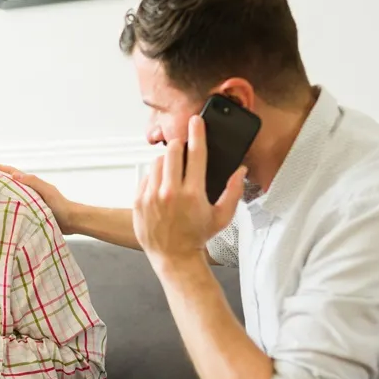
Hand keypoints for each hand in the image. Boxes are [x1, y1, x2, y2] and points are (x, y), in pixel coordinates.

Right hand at [0, 163, 75, 233]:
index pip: (9, 172)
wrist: (71, 221)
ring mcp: (27, 201)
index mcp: (29, 183)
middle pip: (6, 182)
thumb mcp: (47, 191)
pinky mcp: (28, 212)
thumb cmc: (60, 205)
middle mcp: (26, 191)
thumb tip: (15, 175)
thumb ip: (33, 182)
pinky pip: (12, 207)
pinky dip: (3, 207)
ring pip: (8, 195)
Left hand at [133, 114, 245, 270]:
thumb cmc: (198, 236)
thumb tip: (240, 171)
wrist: (174, 257)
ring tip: (173, 174)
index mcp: (193, 193)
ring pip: (157, 161)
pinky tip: (162, 188)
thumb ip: (234, 191)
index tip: (196, 121)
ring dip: (166, 162)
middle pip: (172, 150)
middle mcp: (171, 192)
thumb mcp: (222, 216)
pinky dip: (155, 177)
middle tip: (183, 151)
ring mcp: (152, 196)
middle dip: (179, 146)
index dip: (197, 133)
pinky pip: (146, 176)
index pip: (196, 153)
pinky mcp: (139, 201)